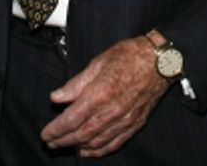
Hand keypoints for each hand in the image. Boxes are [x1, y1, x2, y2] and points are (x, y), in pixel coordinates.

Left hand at [40, 37, 168, 157]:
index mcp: (100, 93)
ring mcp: (125, 120)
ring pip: (97, 141)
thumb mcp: (97, 62)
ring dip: (78, 146)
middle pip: (82, 133)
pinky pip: (115, 143)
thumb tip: (56, 97)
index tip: (46, 134)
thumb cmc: (129, 56)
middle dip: (63, 140)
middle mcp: (112, 110)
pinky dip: (100, 150)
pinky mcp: (135, 124)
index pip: (72, 118)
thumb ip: (76, 84)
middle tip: (50, 143)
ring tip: (65, 146)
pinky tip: (89, 150)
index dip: (56, 129)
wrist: (160, 61)